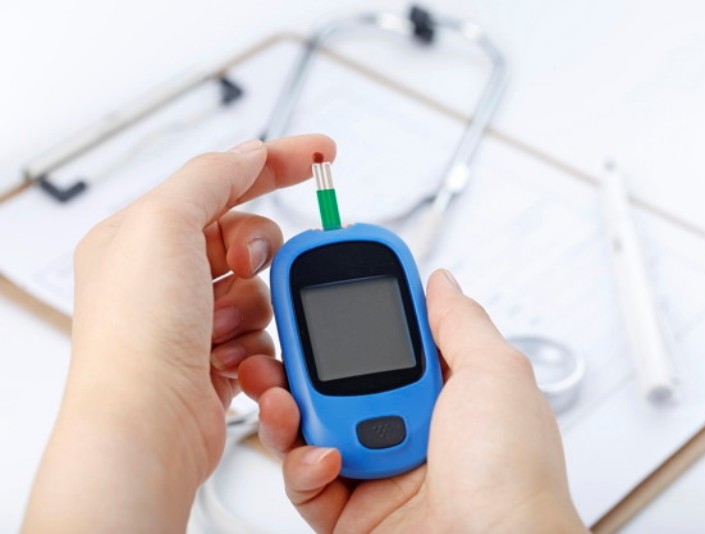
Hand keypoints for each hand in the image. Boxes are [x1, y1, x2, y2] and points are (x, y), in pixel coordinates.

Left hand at [24, 135, 334, 532]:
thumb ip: (211, 177)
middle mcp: (164, 276)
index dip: (275, 163)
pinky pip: (262, 330)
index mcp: (141, 235)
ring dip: (252, 307)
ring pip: (261, 288)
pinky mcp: (214, 356)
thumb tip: (249, 154)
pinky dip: (254, 342)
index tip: (321, 155)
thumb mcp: (164, 224)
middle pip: (246, 236)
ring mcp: (190, 319)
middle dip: (256, 253)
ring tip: (220, 329)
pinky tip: (226, 358)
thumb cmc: (137, 335)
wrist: (148, 428)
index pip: (220, 181)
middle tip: (242, 266)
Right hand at [240, 269, 585, 531]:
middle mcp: (412, 429)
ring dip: (288, 408)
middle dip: (300, 360)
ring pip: (311, 428)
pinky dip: (303, 465)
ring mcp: (380, 471)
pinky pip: (307, 481)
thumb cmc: (513, 478)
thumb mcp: (495, 375)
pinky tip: (326, 457)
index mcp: (447, 392)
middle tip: (276, 343)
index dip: (354, 313)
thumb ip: (459, 323)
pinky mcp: (352, 515)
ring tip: (282, 397)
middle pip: (338, 382)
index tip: (322, 289)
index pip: (390, 340)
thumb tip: (440, 282)